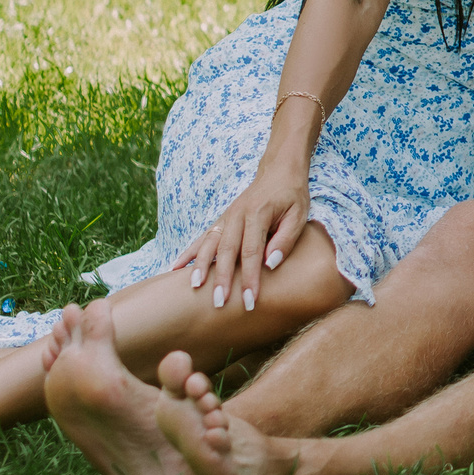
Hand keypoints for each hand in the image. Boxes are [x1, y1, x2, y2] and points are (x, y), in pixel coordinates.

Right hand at [174, 152, 309, 312]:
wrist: (278, 171)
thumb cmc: (292, 196)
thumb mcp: (298, 215)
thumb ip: (285, 240)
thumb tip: (269, 264)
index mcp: (257, 214)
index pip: (252, 252)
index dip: (250, 278)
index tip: (250, 300)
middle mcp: (237, 215)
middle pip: (226, 252)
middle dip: (222, 279)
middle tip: (219, 303)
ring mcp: (226, 217)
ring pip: (209, 244)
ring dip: (200, 267)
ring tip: (193, 287)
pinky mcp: (221, 220)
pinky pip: (202, 238)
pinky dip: (189, 253)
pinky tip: (175, 268)